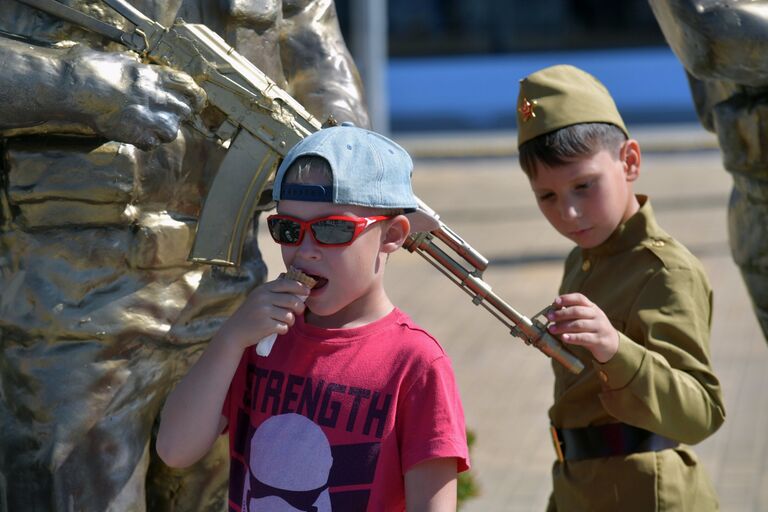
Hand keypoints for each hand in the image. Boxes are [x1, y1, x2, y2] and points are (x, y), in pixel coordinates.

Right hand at [68, 46, 205, 149]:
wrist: (73, 87)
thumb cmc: (89, 68)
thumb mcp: (117, 59)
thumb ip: (132, 65)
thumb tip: (133, 62)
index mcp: (152, 76)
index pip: (188, 85)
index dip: (194, 94)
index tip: (194, 100)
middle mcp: (157, 96)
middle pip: (184, 110)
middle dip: (178, 114)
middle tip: (166, 115)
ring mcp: (149, 118)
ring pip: (172, 131)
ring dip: (162, 131)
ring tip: (148, 127)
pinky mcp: (138, 134)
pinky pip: (152, 144)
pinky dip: (146, 143)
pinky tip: (135, 136)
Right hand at [216, 275, 310, 350]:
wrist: (235, 331)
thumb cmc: (251, 313)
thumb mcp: (258, 296)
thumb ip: (273, 289)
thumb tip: (291, 278)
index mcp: (263, 289)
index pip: (286, 284)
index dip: (299, 287)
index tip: (307, 291)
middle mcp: (263, 298)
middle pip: (292, 300)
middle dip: (300, 307)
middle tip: (299, 311)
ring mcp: (264, 312)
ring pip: (289, 316)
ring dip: (290, 321)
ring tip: (283, 322)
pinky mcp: (265, 325)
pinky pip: (284, 327)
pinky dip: (283, 329)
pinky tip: (276, 329)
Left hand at [546, 293, 618, 362]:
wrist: (613, 344)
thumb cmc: (593, 329)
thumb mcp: (586, 318)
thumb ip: (572, 315)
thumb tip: (552, 313)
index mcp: (592, 307)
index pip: (579, 298)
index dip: (567, 298)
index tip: (555, 302)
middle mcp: (596, 315)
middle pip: (577, 311)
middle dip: (561, 314)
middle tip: (549, 317)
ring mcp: (599, 327)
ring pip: (579, 324)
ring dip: (563, 326)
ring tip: (552, 329)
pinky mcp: (599, 340)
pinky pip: (584, 338)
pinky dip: (572, 337)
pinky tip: (563, 338)